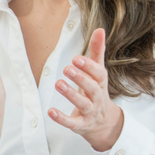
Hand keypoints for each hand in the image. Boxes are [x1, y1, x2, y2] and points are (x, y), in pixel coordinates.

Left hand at [50, 27, 123, 150]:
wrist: (104, 123)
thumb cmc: (97, 92)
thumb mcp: (98, 73)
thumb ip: (97, 52)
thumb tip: (99, 29)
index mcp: (101, 83)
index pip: (99, 74)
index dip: (89, 66)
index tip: (76, 58)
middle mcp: (97, 98)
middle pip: (92, 88)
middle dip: (80, 78)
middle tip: (67, 68)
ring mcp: (90, 112)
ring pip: (83, 104)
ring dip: (71, 94)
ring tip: (58, 83)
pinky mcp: (81, 125)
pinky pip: (72, 122)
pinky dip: (62, 118)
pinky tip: (50, 111)